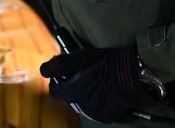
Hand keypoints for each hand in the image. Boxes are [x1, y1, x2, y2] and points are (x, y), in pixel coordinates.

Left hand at [39, 45, 158, 122]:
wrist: (130, 75)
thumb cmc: (103, 64)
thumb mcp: (78, 58)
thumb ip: (58, 64)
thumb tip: (43, 69)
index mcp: (72, 93)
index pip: (55, 92)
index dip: (58, 81)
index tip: (65, 73)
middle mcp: (81, 107)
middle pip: (69, 98)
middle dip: (72, 87)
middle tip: (82, 75)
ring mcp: (94, 113)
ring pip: (82, 104)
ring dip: (84, 95)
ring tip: (94, 82)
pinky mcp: (106, 117)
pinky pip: (96, 110)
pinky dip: (96, 101)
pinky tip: (104, 91)